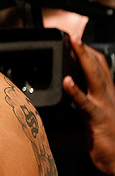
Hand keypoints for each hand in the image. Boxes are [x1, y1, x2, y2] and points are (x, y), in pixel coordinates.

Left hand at [64, 38, 114, 175]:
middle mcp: (108, 97)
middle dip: (87, 50)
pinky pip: (85, 103)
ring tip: (74, 45)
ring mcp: (105, 106)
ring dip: (85, 60)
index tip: (77, 39)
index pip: (101, 68)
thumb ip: (85, 102)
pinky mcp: (98, 119)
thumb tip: (73, 89)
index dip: (90, 53)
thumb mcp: (95, 116)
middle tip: (74, 34)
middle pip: (98, 68)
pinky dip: (76, 91)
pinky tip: (67, 81)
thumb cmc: (107, 140)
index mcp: (108, 95)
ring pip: (95, 78)